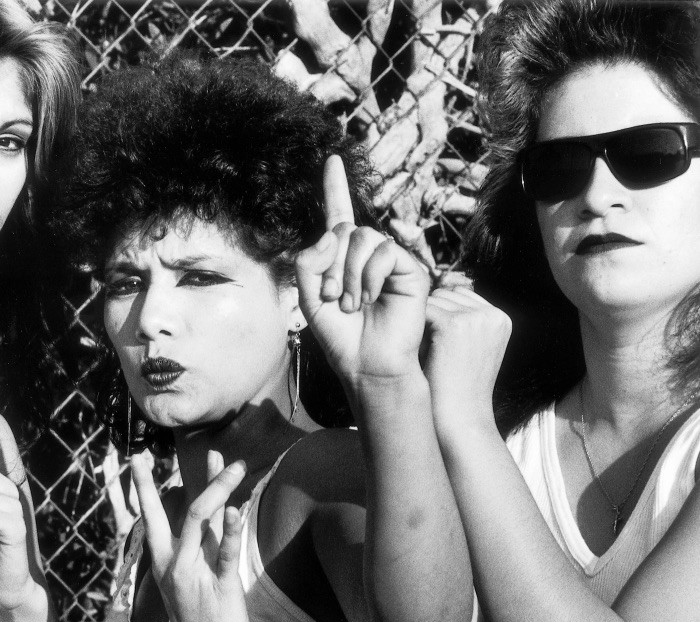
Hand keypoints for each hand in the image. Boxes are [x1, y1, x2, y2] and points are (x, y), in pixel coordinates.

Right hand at [130, 449, 250, 621]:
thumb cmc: (206, 619)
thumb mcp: (198, 576)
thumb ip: (207, 542)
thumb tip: (217, 506)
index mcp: (165, 564)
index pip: (150, 519)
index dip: (143, 488)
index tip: (135, 459)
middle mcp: (174, 567)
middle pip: (168, 514)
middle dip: (154, 483)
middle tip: (142, 455)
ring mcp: (195, 577)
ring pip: (201, 521)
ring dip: (218, 488)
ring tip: (234, 464)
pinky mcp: (221, 588)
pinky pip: (226, 553)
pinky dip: (232, 529)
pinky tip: (236, 509)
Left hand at [295, 155, 429, 393]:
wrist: (367, 364)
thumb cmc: (341, 337)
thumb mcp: (310, 299)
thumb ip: (309, 262)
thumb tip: (335, 232)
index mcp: (343, 259)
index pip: (339, 216)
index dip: (334, 188)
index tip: (332, 159)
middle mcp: (368, 255)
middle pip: (344, 232)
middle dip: (332, 267)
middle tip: (335, 300)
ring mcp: (390, 261)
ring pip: (363, 239)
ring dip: (350, 274)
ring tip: (353, 305)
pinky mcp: (410, 270)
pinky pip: (384, 252)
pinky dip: (371, 276)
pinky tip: (371, 299)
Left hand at [423, 283, 511, 437]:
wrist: (459, 422)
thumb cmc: (457, 391)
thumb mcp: (470, 351)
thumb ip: (462, 321)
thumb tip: (437, 291)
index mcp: (501, 318)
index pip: (460, 296)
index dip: (441, 316)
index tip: (437, 345)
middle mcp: (493, 314)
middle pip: (446, 294)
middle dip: (431, 317)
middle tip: (430, 352)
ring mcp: (475, 317)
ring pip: (432, 300)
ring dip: (422, 323)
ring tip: (427, 354)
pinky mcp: (454, 324)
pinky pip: (422, 311)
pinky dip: (414, 328)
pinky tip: (417, 351)